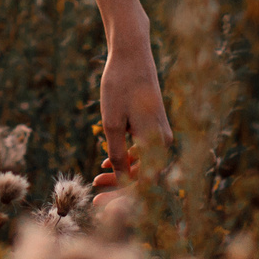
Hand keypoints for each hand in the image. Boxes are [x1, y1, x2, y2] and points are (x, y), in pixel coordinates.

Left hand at [95, 24, 171, 188]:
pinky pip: (143, 151)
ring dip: (122, 175)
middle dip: (120, 190)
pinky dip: (126, 160)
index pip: (142, 185)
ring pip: (143, 166)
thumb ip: (119, 154)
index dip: (120, 198)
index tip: (98, 204)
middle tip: (95, 200)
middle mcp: (163, 141)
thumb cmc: (120, 85)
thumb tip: (122, 181)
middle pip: (144, 178)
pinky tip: (106, 161)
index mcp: (156, 143)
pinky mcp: (154, 125)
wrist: (131, 53)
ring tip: (97, 177)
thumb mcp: (112, 123)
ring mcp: (160, 133)